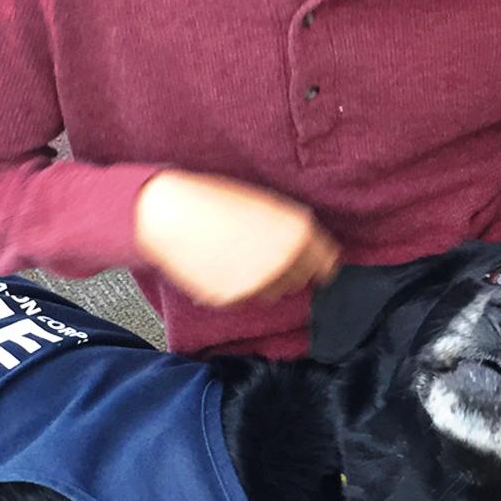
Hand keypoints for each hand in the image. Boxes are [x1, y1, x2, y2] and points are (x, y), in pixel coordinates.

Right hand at [133, 170, 339, 305]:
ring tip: (238, 257)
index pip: (328, 264)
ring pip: (273, 293)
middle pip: (301, 280)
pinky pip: (244, 298)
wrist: (171, 213)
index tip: (313, 265)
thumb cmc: (216, 201)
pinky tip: (219, 265)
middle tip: (263, 254)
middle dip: (289, 271)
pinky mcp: (234, 299)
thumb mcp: (267, 204)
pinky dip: (236, 287)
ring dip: (264, 281)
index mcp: (299, 233)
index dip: (319, 263)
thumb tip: (309, 250)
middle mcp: (285, 261)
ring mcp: (260, 283)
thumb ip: (293, 230)